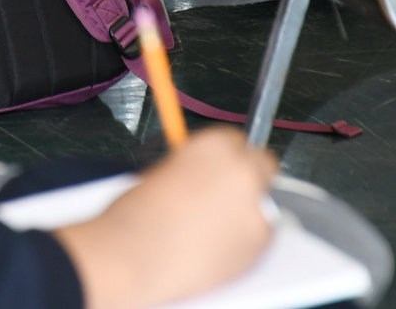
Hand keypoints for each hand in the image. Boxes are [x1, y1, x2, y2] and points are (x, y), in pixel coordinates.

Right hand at [54, 128, 276, 308]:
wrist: (131, 256)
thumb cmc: (135, 217)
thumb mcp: (162, 172)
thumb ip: (193, 168)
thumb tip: (206, 176)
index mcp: (214, 144)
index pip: (236, 140)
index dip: (225, 158)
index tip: (219, 171)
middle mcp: (241, 169)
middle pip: (262, 164)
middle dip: (246, 178)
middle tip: (224, 197)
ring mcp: (255, 205)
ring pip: (264, 203)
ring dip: (245, 211)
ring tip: (213, 228)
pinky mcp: (260, 241)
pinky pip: (263, 235)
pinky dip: (245, 240)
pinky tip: (216, 247)